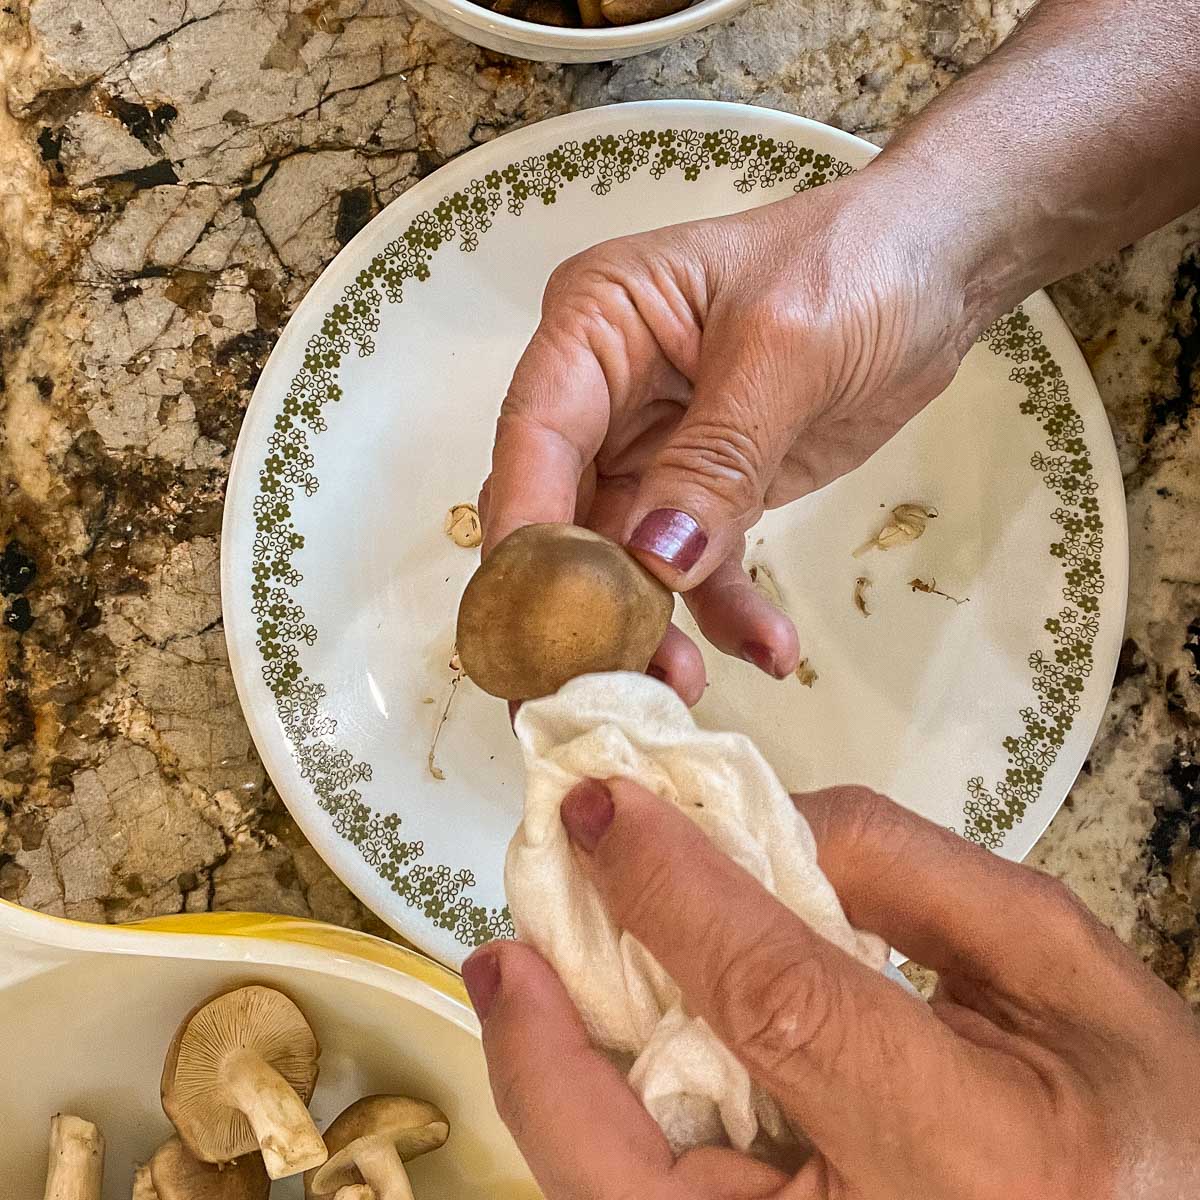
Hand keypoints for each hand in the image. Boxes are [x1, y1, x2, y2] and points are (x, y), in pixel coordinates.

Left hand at [463, 782, 1199, 1197]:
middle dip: (546, 1057)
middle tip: (505, 950)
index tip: (603, 808)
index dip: (675, 894)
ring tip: (520, 989)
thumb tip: (762, 823)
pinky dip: (608, 1132)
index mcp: (979, 1155)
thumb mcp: (1059, 963)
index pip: (779, 1003)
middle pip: (644, 1173)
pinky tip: (595, 1053)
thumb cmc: (1138, 1115)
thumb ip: (906, 872)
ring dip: (553, 1096)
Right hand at [479, 168, 978, 702]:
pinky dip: (723, 611)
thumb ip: (716, 459)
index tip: (538, 619)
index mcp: (596, 325)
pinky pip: (698, 566)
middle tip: (593, 686)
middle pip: (560, 512)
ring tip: (683, 686)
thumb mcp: (786, 351)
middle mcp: (605, 393)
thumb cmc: (859, 264)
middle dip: (578, 601)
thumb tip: (655, 559)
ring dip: (649, 625)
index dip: (526, 531)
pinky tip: (768, 648)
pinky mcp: (707, 493)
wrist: (942, 269)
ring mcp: (653, 449)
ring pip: (623, 557)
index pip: (536, 435)